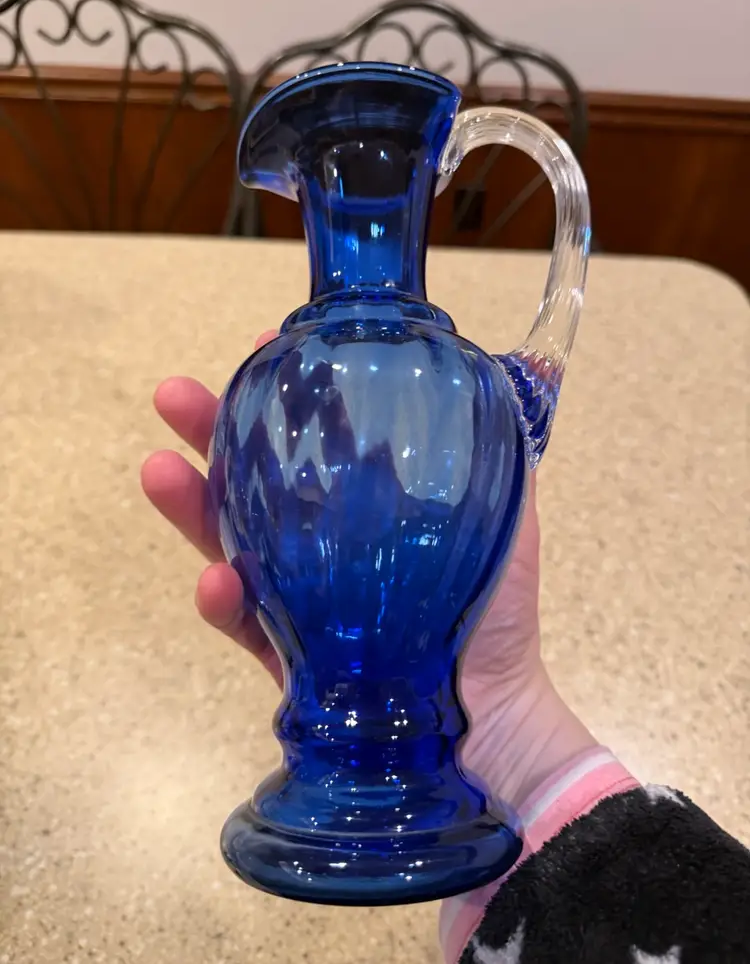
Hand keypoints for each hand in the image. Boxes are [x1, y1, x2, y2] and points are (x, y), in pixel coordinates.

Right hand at [142, 333, 594, 808]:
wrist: (490, 716)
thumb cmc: (497, 614)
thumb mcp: (506, 524)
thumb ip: (499, 464)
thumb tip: (493, 379)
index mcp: (369, 506)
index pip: (318, 439)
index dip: (288, 395)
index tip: (265, 346)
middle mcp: (325, 543)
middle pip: (254, 480)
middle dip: (210, 434)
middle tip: (172, 396)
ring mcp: (299, 598)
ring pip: (232, 543)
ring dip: (192, 507)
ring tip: (158, 469)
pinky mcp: (287, 654)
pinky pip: (248, 624)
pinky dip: (227, 604)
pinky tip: (217, 584)